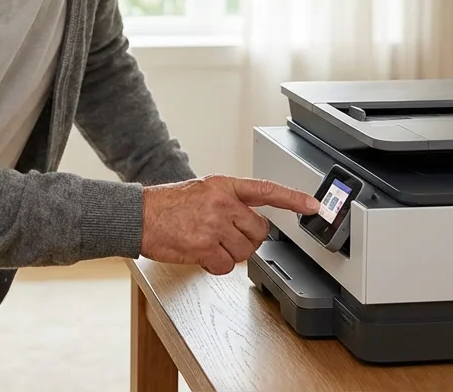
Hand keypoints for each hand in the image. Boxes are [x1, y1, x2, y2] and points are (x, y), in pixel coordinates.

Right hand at [139, 175, 319, 275]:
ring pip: (244, 251)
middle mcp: (223, 202)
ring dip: (228, 254)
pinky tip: (200, 253)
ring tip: (206, 242)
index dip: (293, 199)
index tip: (313, 206)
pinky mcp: (205, 245)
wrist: (139, 215)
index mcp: (224, 185)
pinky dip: (214, 265)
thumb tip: (251, 222)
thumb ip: (228, 202)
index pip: (267, 190)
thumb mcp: (202, 191)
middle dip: (245, 239)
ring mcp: (214, 224)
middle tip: (223, 236)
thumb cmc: (167, 205)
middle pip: (259, 231)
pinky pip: (225, 266)